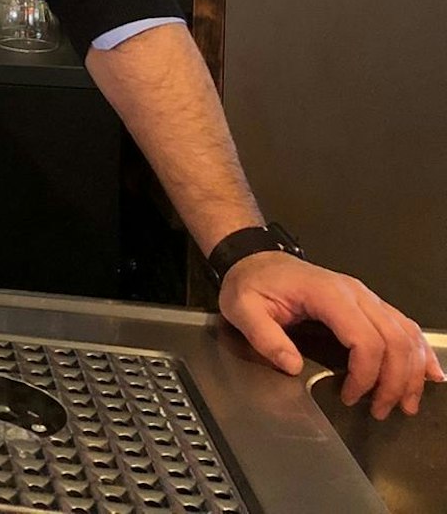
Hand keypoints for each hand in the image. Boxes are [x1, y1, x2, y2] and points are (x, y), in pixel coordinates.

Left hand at [219, 252, 443, 418]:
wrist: (255, 260)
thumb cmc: (251, 284)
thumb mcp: (242, 309)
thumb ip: (265, 338)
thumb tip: (292, 366)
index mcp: (327, 294)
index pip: (365, 339)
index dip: (365, 375)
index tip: (349, 397)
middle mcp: (355, 293)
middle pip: (395, 340)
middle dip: (395, 382)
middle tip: (380, 410)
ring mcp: (365, 297)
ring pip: (406, 334)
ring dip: (413, 372)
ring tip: (406, 403)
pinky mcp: (368, 303)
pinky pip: (404, 325)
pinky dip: (420, 351)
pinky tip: (429, 372)